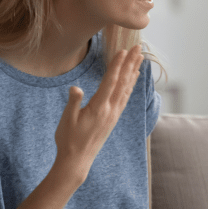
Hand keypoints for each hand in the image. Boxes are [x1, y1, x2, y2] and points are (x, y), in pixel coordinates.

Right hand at [53, 45, 142, 183]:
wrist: (77, 161)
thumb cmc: (68, 140)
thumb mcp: (67, 120)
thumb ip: (73, 102)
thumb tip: (76, 88)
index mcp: (99, 108)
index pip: (110, 82)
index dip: (117, 65)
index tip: (123, 50)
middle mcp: (110, 110)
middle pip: (123, 82)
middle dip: (130, 63)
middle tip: (138, 47)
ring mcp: (113, 115)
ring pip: (126, 89)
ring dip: (133, 72)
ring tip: (140, 59)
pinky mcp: (113, 119)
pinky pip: (124, 98)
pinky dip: (130, 85)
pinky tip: (132, 79)